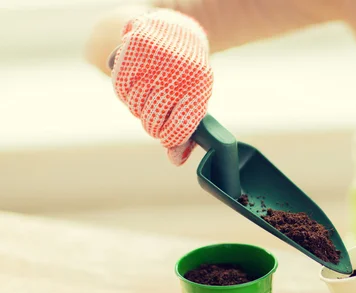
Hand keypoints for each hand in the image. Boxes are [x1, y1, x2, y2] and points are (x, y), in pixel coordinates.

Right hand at [111, 9, 212, 164]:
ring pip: (134, 106)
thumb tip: (175, 161)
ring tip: (147, 97)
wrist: (180, 32)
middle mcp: (177, 73)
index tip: (167, 136)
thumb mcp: (194, 102)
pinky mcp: (135, 49)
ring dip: (137, 109)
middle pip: (153, 120)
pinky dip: (125, 94)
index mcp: (198, 88)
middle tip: (155, 117)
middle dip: (152, 125)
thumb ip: (186, 133)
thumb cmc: (189, 77)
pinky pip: (120, 88)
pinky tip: (135, 86)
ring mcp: (155, 60)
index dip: (169, 139)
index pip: (179, 128)